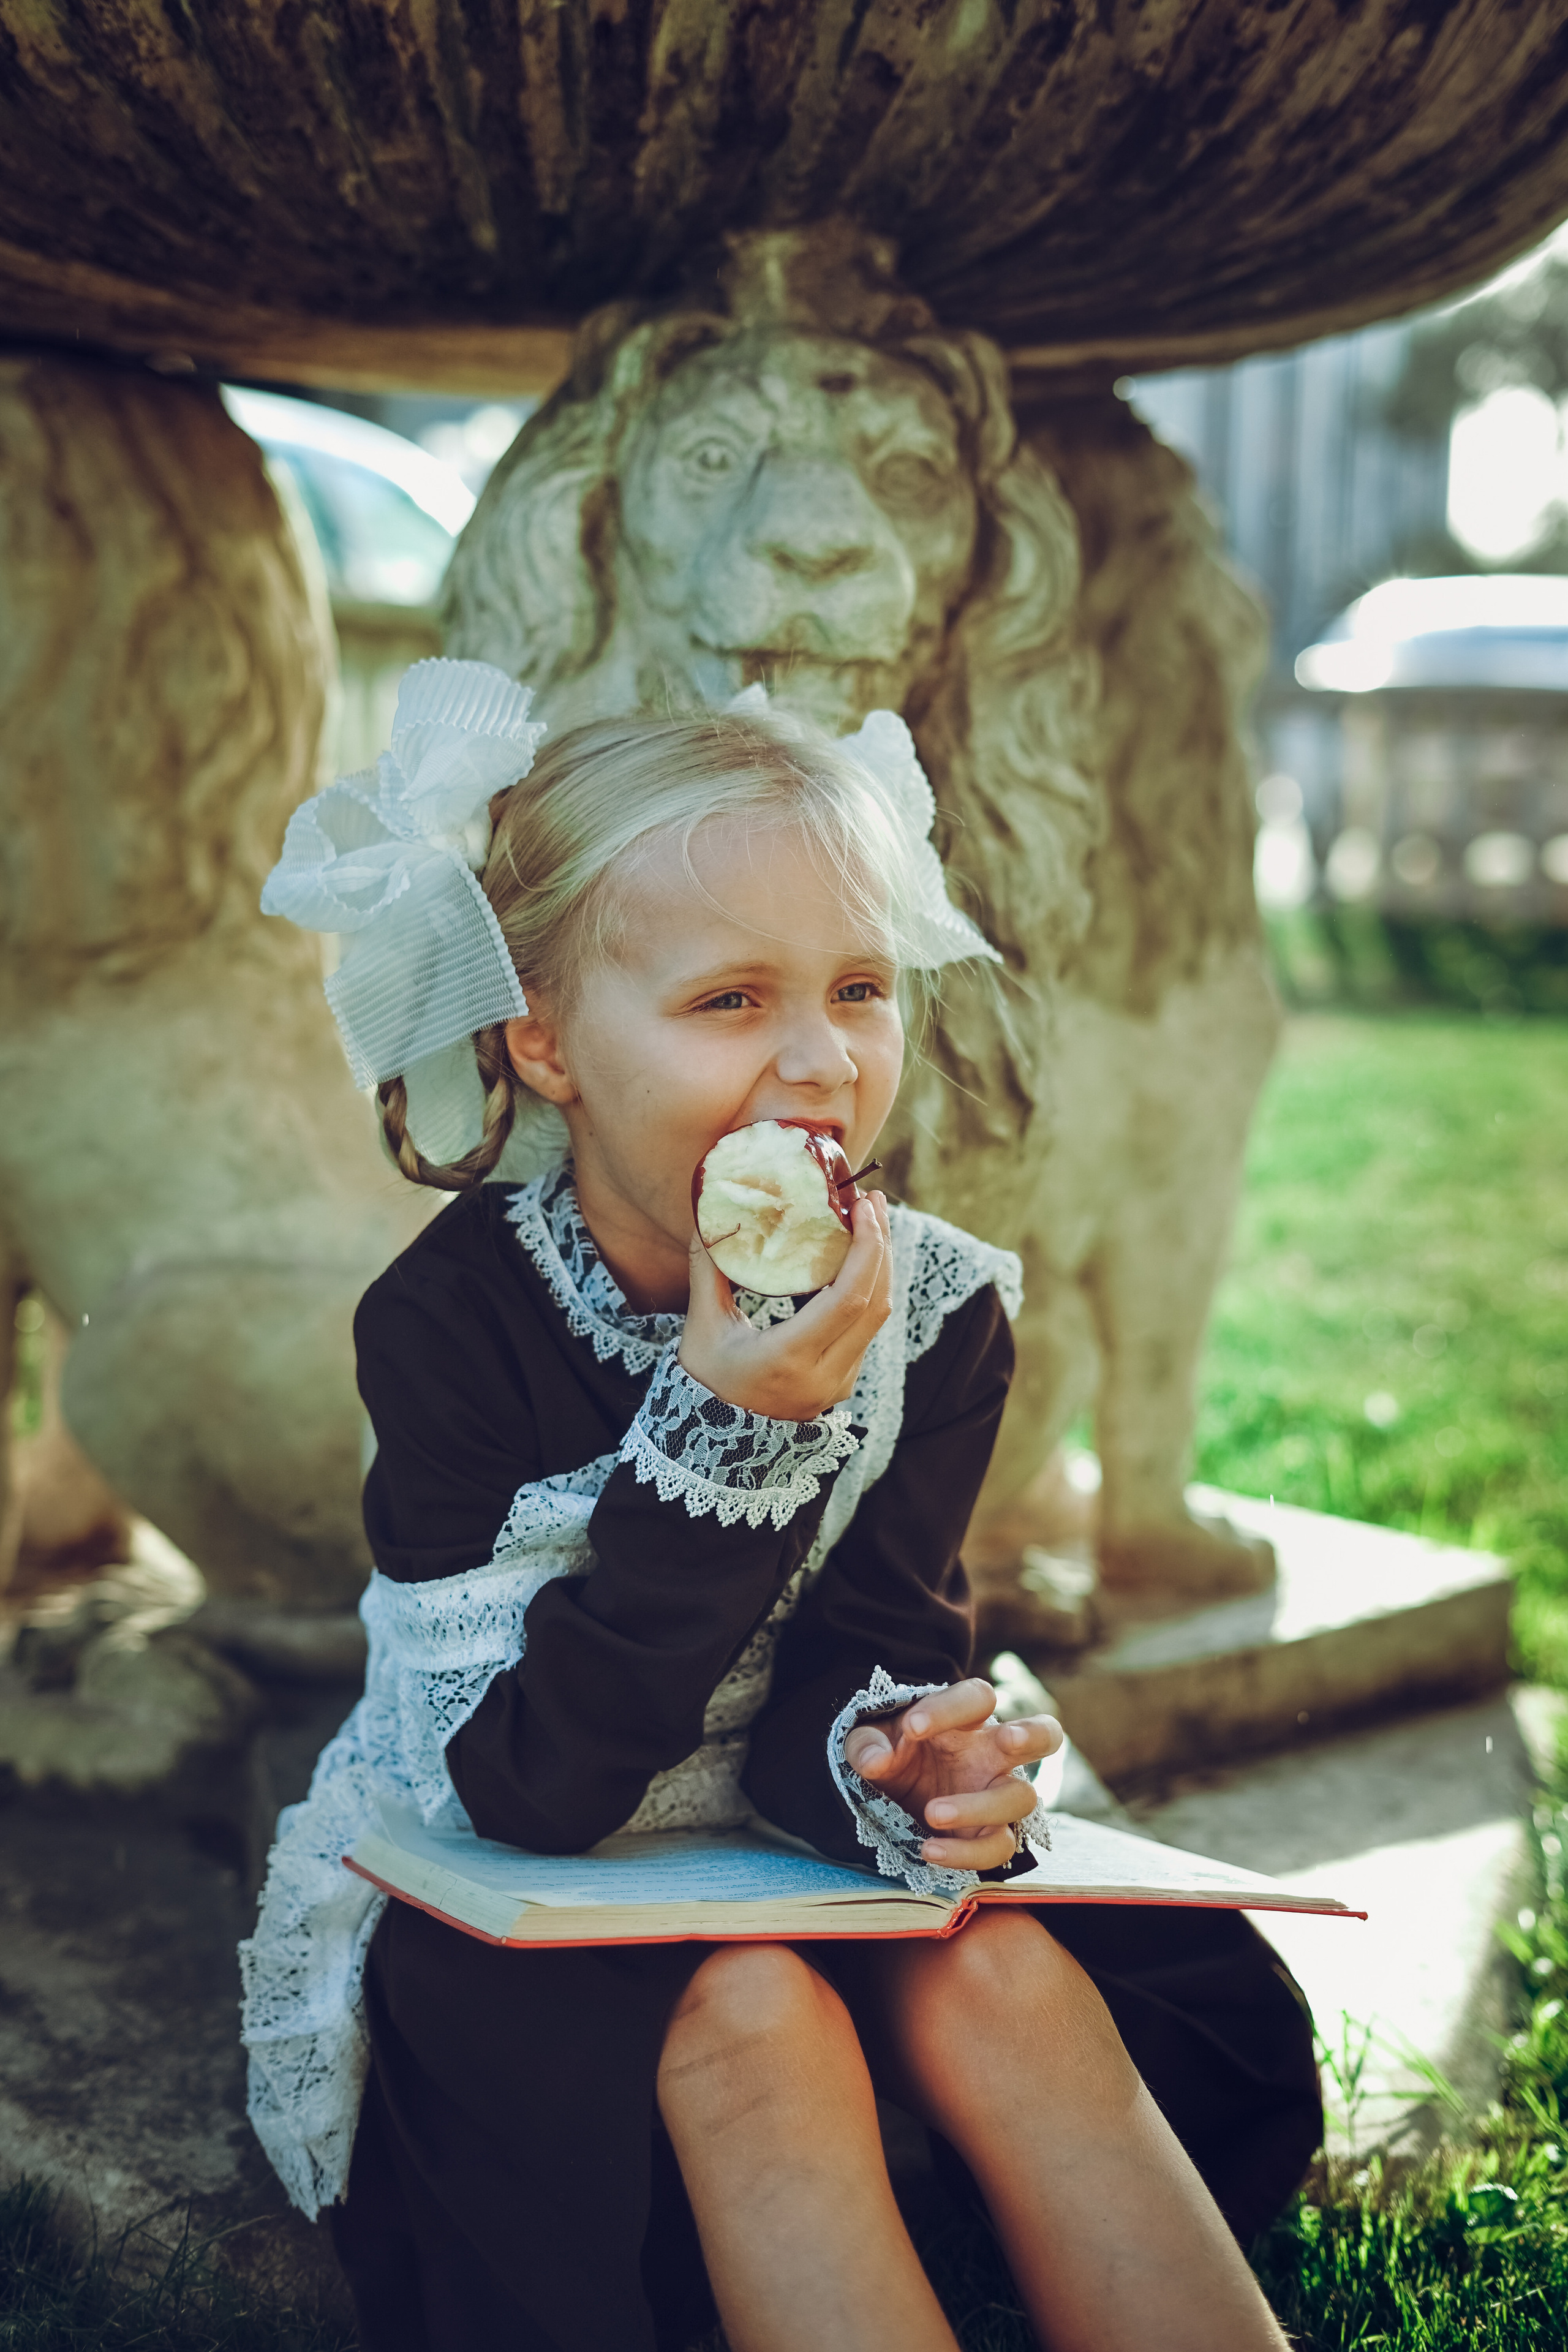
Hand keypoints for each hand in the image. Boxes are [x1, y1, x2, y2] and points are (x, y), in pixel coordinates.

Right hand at [679, 1191, 892, 1420]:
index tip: (863, 1207)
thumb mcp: (702, 1327)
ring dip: (879, 1265)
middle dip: (880, 1245)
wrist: (717, 1446)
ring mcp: (840, 1381)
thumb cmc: (705, 1382)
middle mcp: (825, 1374)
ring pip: (877, 1316)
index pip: (850, 1299)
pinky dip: (867, 1288)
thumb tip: (704, 1214)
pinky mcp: (844, 1381)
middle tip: (871, 1200)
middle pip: (876, 1302)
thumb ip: (708, 1269)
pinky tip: (855, 1259)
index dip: (866, 1249)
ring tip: (868, 1220)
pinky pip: (867, 1329)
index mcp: (791, 1358)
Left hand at [843, 1678, 1063, 1871]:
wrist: (892, 1794)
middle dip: (1033, 1734)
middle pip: (1045, 1734)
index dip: (950, 1707)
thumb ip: (867, 1744)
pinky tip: (929, 1849)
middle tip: (1007, 1739)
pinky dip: (966, 1853)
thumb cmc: (891, 1754)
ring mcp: (997, 1794)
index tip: (911, 1727)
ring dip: (980, 1806)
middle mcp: (993, 1754)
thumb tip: (874, 1760)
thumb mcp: (868, 1742)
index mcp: (966, 1720)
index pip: (978, 1697)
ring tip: (933, 1813)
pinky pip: (998, 1847)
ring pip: (1022, 1798)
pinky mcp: (990, 1835)